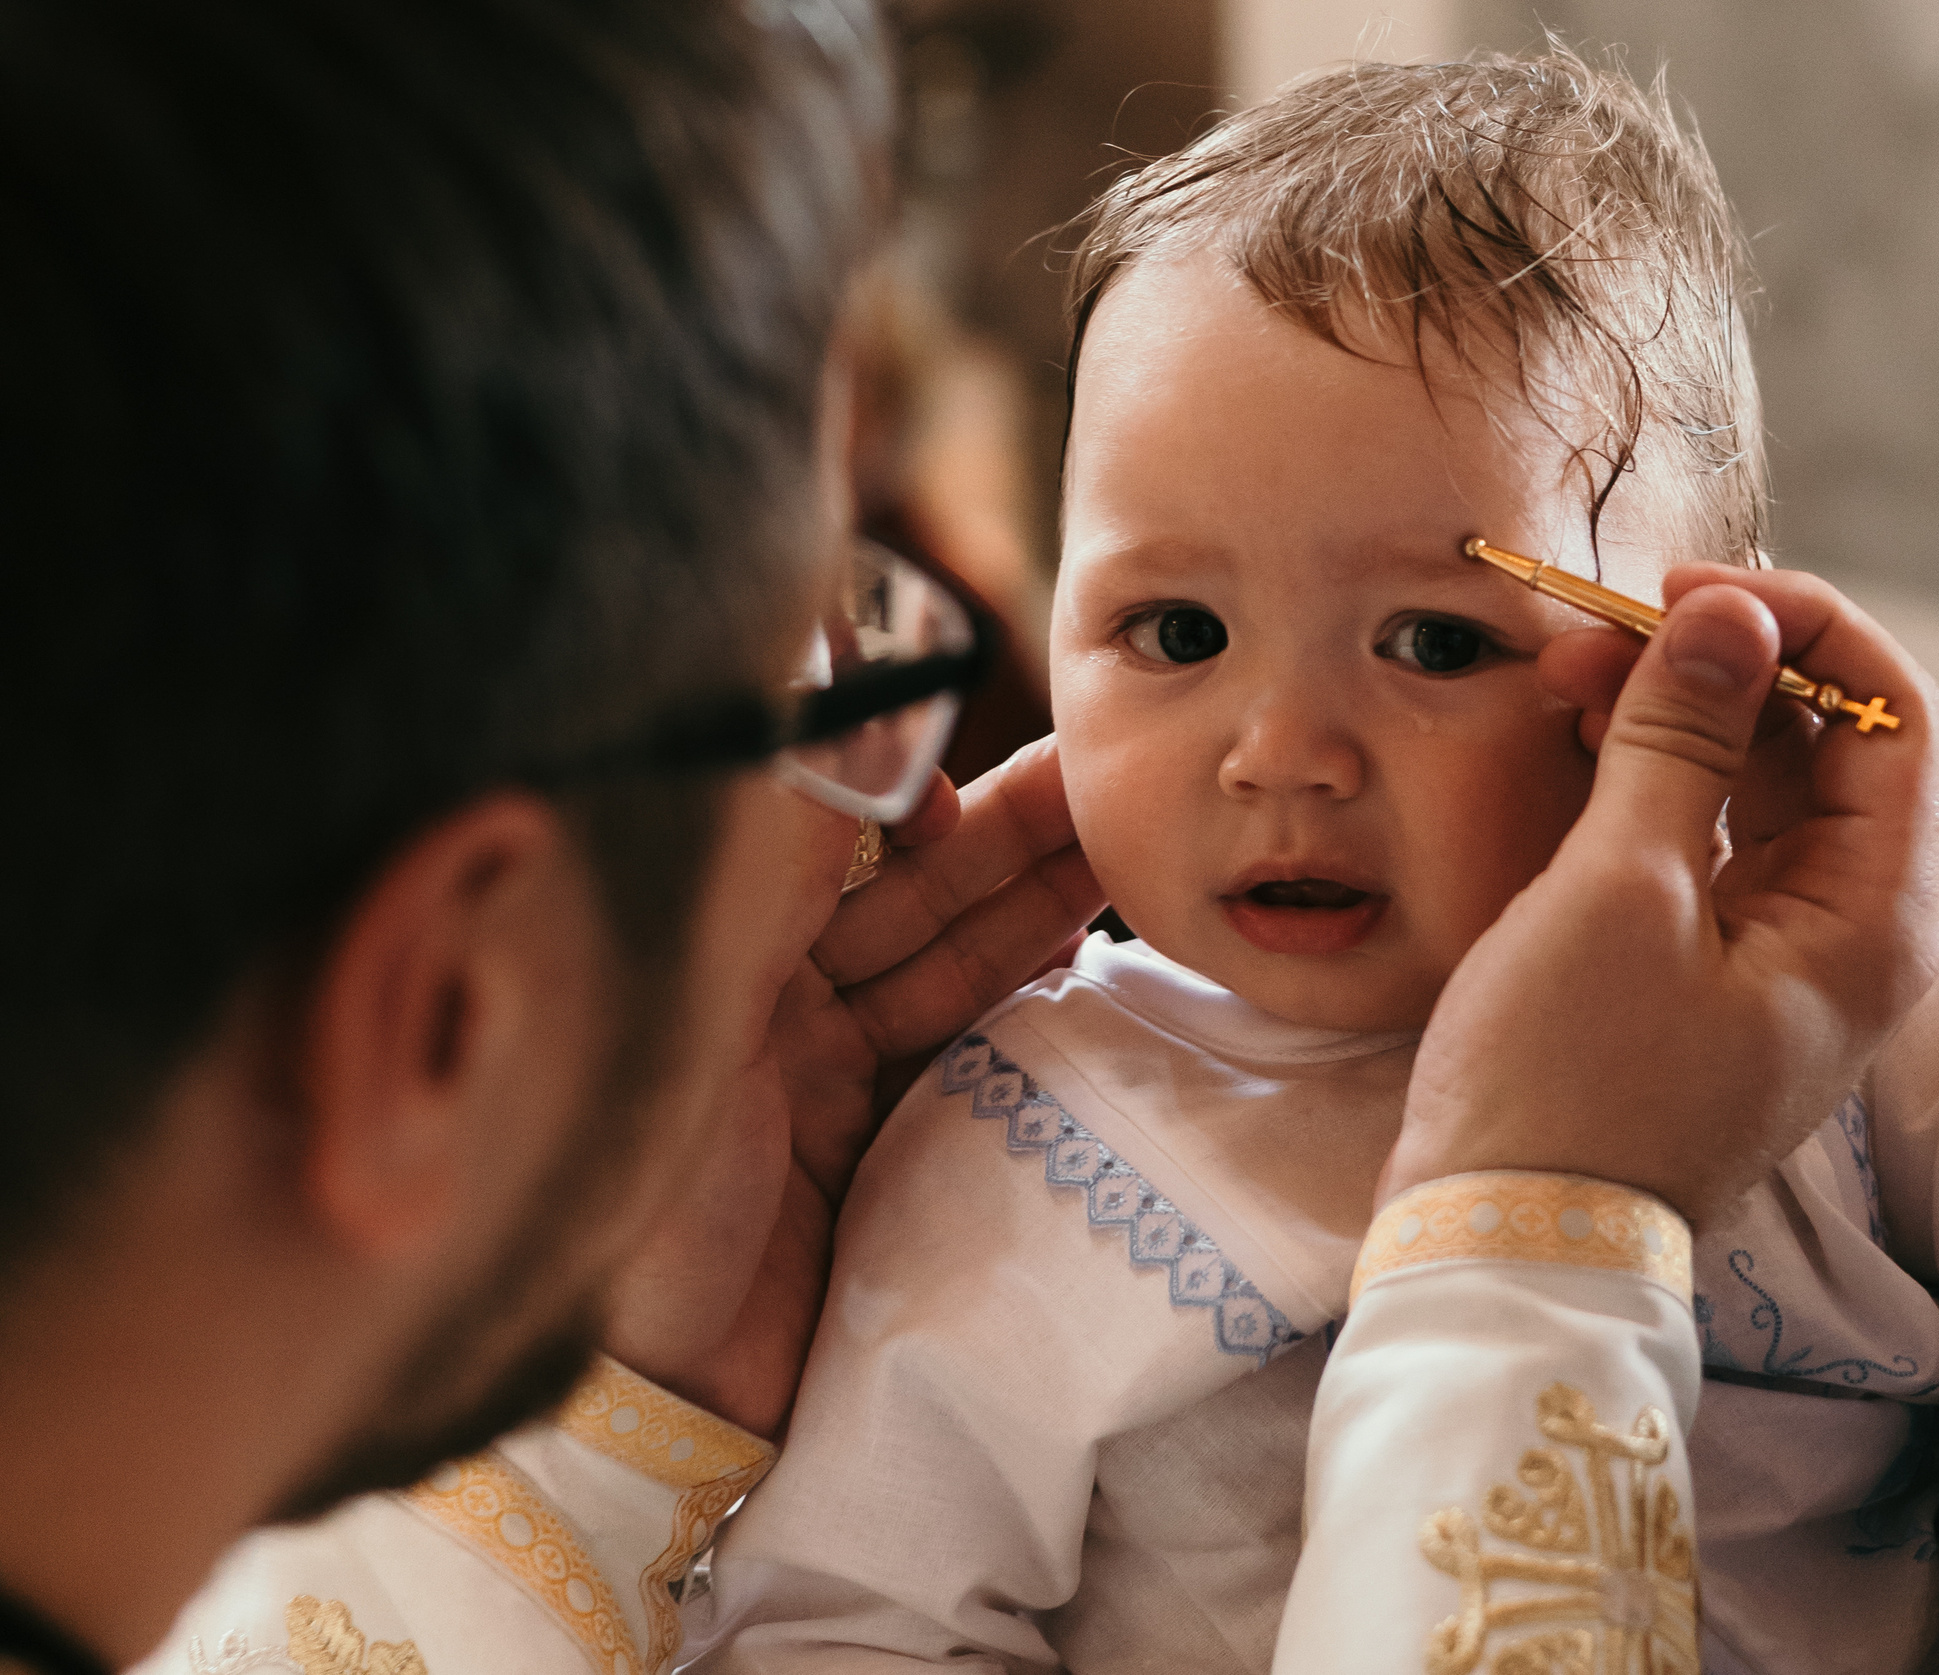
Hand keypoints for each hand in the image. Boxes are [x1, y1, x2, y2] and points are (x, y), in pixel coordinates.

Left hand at [607, 739, 1101, 1436]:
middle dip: (1012, 840)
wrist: (665, 1395)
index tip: (971, 783)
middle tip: (1107, 786)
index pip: (835, 852)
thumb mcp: (699, 1011)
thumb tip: (814, 709)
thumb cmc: (648, 1199)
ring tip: (1125, 853)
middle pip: (917, 903)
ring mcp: (842, 1086)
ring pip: (956, 971)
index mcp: (720, 963)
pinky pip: (975, 1059)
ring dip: (1039, 908)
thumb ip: (772, 867)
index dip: (910, 806)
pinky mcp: (891, 1155)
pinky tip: (1088, 959)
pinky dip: (1032, 1007)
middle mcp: (782, 1011)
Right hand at [1382, 567, 1938, 1224]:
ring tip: (1567, 673)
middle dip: (1721, 664)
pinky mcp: (1712, 972)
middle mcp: (1851, 935)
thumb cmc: (1565, 1080)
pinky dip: (1653, 778)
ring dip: (1676, 713)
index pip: (1891, 716)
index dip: (1799, 627)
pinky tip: (1579, 739)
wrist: (1502, 1239)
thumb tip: (1732, 612)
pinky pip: (1710, 841)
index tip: (1685, 594)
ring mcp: (1781, 957)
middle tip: (1598, 631)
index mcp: (1873, 922)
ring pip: (1760, 785)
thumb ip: (1683, 736)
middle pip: (1826, 743)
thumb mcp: (1623, 888)